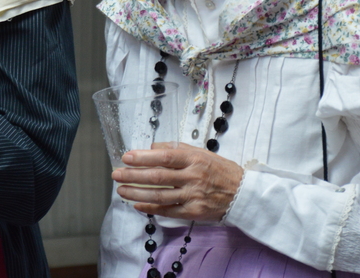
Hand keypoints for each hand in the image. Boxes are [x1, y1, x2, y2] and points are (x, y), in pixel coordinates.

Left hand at [112, 142, 243, 221]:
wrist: (243, 194)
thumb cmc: (220, 170)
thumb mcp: (201, 152)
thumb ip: (176, 149)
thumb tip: (152, 148)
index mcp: (194, 159)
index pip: (164, 157)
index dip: (143, 158)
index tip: (126, 157)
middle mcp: (193, 177)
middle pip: (157, 177)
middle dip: (133, 176)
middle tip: (117, 174)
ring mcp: (193, 196)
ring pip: (160, 195)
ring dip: (137, 193)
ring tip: (121, 190)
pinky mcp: (194, 212)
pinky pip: (168, 210)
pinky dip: (151, 208)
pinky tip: (137, 205)